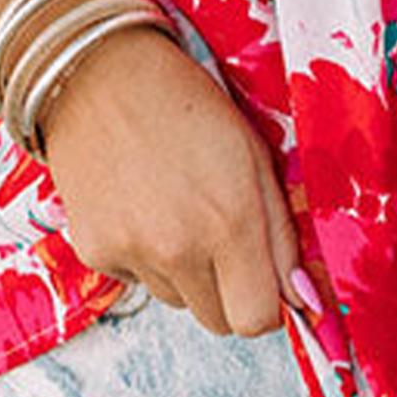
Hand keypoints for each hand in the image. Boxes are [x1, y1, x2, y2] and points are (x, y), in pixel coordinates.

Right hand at [38, 24, 311, 336]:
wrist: (98, 74)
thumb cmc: (187, 106)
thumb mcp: (256, 156)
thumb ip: (282, 234)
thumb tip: (302, 299)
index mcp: (231, 221)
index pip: (258, 319)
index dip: (267, 302)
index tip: (264, 277)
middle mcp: (179, 248)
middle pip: (219, 322)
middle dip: (230, 292)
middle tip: (222, 237)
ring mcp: (131, 253)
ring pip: (179, 301)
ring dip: (187, 273)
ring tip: (177, 209)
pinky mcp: (94, 252)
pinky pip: (137, 281)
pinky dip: (145, 257)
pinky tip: (142, 206)